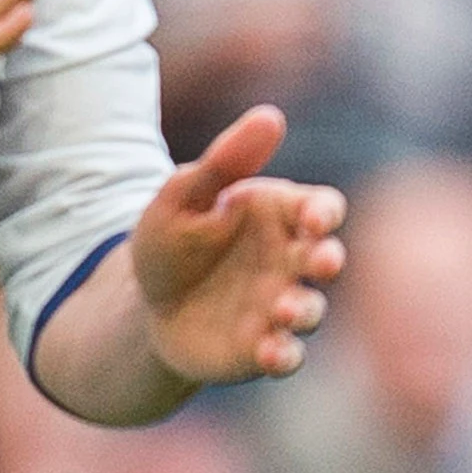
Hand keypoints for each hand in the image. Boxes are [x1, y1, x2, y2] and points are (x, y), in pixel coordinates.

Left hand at [128, 105, 346, 385]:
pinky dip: (284, 356)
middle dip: (329, 259)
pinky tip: (271, 352)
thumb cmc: (171, 241)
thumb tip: (271, 116)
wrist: (143, 305)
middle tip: (322, 260)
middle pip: (326, 258)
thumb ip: (226, 160)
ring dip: (304, 310)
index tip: (313, 216)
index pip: (320, 208)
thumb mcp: (183, 195)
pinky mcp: (263, 349)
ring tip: (284, 309)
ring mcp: (280, 307)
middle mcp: (290, 262)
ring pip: (310, 310)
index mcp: (279, 217)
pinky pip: (287, 356)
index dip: (323, 212)